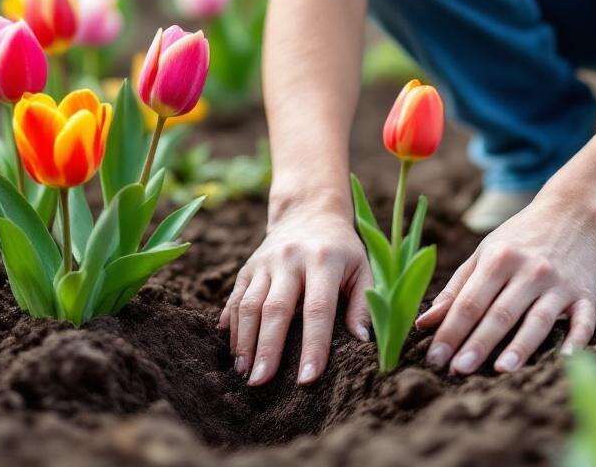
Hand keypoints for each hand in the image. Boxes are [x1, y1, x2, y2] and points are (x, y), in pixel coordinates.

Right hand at [218, 201, 370, 385]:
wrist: (310, 210)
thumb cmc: (343, 249)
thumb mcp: (363, 268)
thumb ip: (363, 304)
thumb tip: (362, 341)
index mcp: (323, 261)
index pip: (317, 309)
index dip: (312, 346)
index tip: (307, 379)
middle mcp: (290, 259)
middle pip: (275, 310)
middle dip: (267, 349)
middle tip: (261, 383)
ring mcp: (265, 261)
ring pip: (249, 304)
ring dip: (244, 341)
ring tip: (244, 372)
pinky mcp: (249, 266)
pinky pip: (235, 297)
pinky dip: (232, 325)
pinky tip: (232, 349)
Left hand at [415, 196, 595, 373]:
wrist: (575, 213)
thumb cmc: (521, 237)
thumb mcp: (485, 252)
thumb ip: (457, 288)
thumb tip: (424, 323)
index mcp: (499, 259)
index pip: (469, 302)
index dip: (451, 331)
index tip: (435, 358)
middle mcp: (529, 271)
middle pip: (500, 313)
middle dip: (477, 344)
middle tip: (457, 371)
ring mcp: (559, 284)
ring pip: (538, 320)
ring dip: (520, 347)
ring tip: (500, 371)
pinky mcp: (585, 294)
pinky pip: (584, 321)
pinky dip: (576, 340)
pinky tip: (565, 360)